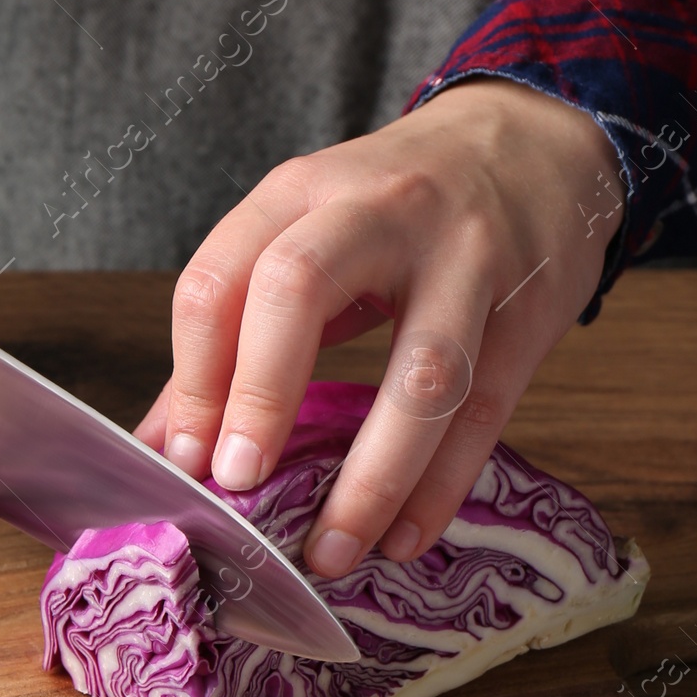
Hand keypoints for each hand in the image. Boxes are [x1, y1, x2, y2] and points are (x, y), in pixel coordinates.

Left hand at [135, 80, 622, 574]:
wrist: (533, 143)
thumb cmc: (398, 208)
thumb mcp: (307, 235)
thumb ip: (235, 330)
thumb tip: (163, 446)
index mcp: (302, 191)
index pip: (223, 276)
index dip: (196, 376)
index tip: (188, 462)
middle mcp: (379, 211)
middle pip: (301, 287)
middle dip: (260, 394)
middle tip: (240, 486)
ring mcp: (466, 257)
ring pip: (418, 371)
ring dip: (371, 476)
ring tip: (332, 552)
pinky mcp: (530, 310)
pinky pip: (483, 410)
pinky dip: (440, 486)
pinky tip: (404, 538)